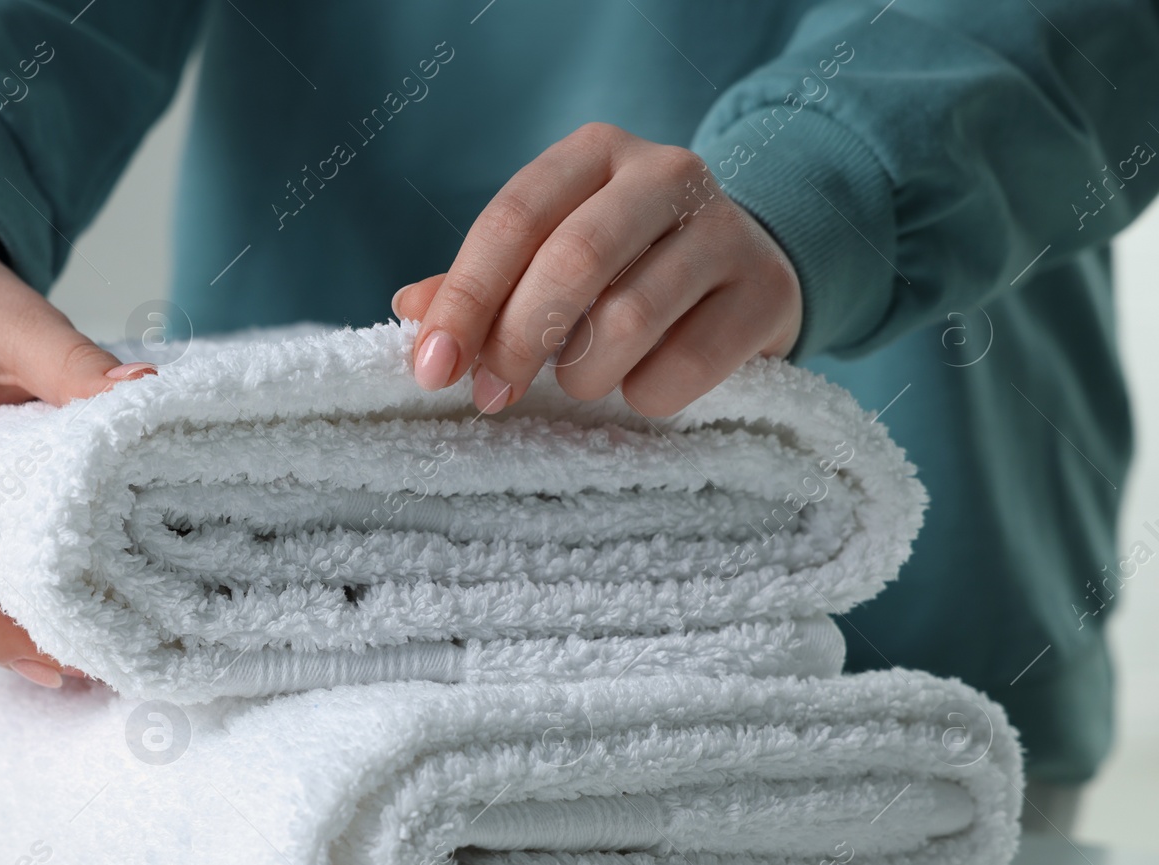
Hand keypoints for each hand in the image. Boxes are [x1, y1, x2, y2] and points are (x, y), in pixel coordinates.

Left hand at [393, 123, 801, 415]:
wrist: (748, 268)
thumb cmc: (625, 267)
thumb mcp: (551, 257)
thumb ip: (484, 284)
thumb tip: (412, 310)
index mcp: (593, 154)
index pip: (513, 218)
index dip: (465, 298)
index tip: (431, 368)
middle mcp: (665, 173)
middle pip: (573, 261)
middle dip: (516, 341)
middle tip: (490, 397)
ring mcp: (725, 229)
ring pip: (628, 320)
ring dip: (583, 375)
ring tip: (580, 381)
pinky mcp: (765, 291)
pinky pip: (685, 367)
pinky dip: (645, 394)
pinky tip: (641, 385)